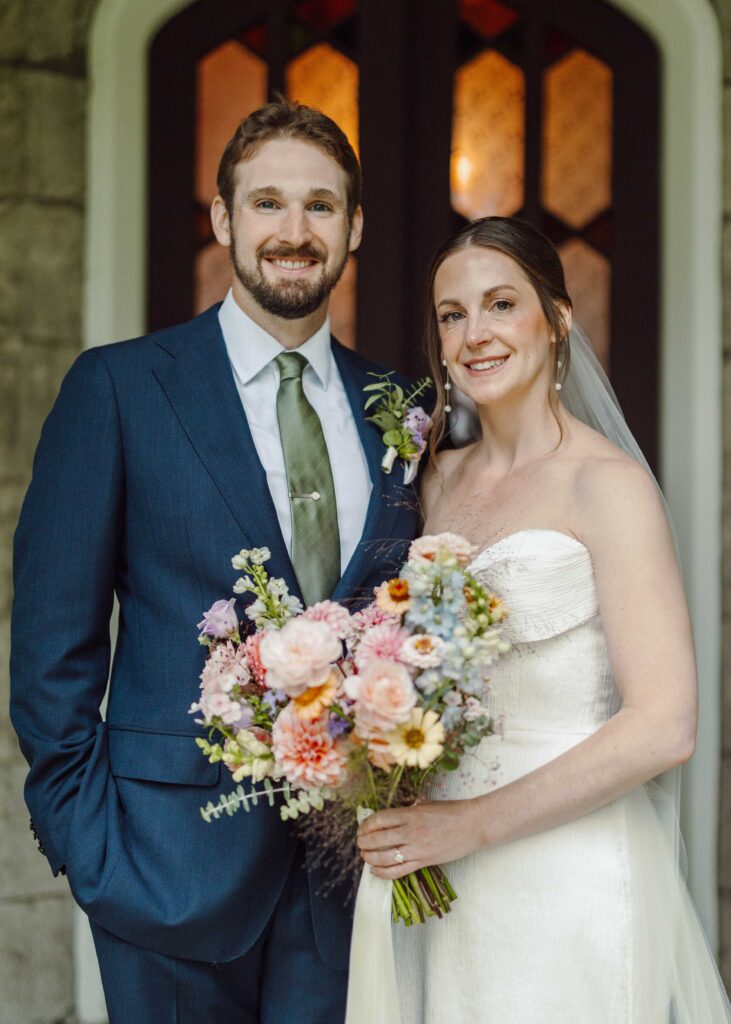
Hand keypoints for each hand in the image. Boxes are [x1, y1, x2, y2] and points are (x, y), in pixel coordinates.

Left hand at [357, 798, 485, 879]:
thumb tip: (394, 814)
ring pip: (385, 857)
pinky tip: (375, 871)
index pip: (380, 820)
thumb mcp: (427, 804)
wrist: (474, 825)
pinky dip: (383, 872)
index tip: (362, 828)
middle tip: (360, 842)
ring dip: (370, 858)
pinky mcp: (424, 862)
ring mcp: (417, 849)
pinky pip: (399, 871)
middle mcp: (411, 831)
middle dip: (364, 842)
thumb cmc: (452, 811)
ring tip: (364, 856)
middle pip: (378, 839)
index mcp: (411, 813)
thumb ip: (410, 809)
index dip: (366, 825)